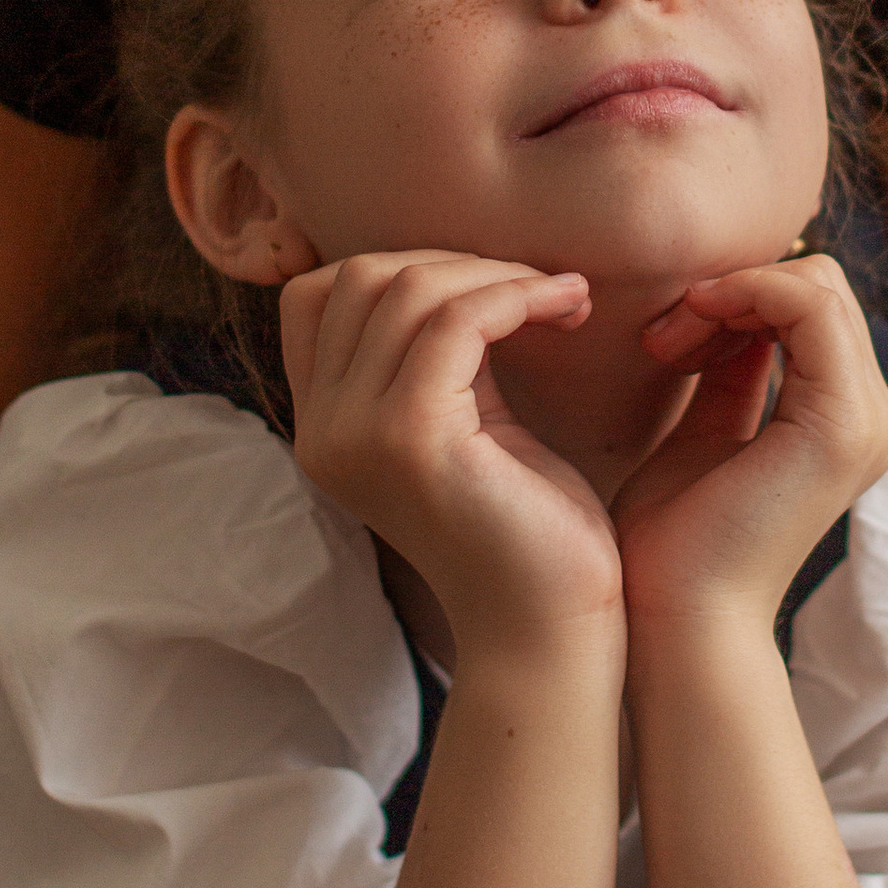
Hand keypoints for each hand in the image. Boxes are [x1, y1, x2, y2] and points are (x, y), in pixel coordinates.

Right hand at [282, 252, 622, 664]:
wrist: (550, 625)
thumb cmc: (526, 523)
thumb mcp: (466, 419)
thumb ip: (440, 355)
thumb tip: (460, 266)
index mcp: (324, 428)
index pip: (321, 295)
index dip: (404, 265)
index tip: (489, 288)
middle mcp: (322, 432)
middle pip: (362, 278)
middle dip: (457, 262)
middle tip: (538, 288)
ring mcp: (357, 436)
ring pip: (408, 290)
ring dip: (497, 274)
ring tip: (562, 298)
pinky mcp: (411, 439)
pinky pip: (456, 320)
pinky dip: (516, 295)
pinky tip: (567, 309)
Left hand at [616, 255, 887, 634]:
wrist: (674, 617)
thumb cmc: (673, 539)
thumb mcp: (706, 428)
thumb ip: (733, 369)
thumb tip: (733, 305)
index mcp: (844, 420)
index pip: (811, 304)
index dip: (738, 294)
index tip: (669, 334)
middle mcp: (871, 418)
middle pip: (818, 286)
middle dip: (733, 289)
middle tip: (664, 338)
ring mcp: (866, 422)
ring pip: (817, 285)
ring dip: (730, 294)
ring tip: (668, 343)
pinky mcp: (843, 425)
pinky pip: (810, 307)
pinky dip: (744, 294)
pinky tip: (691, 327)